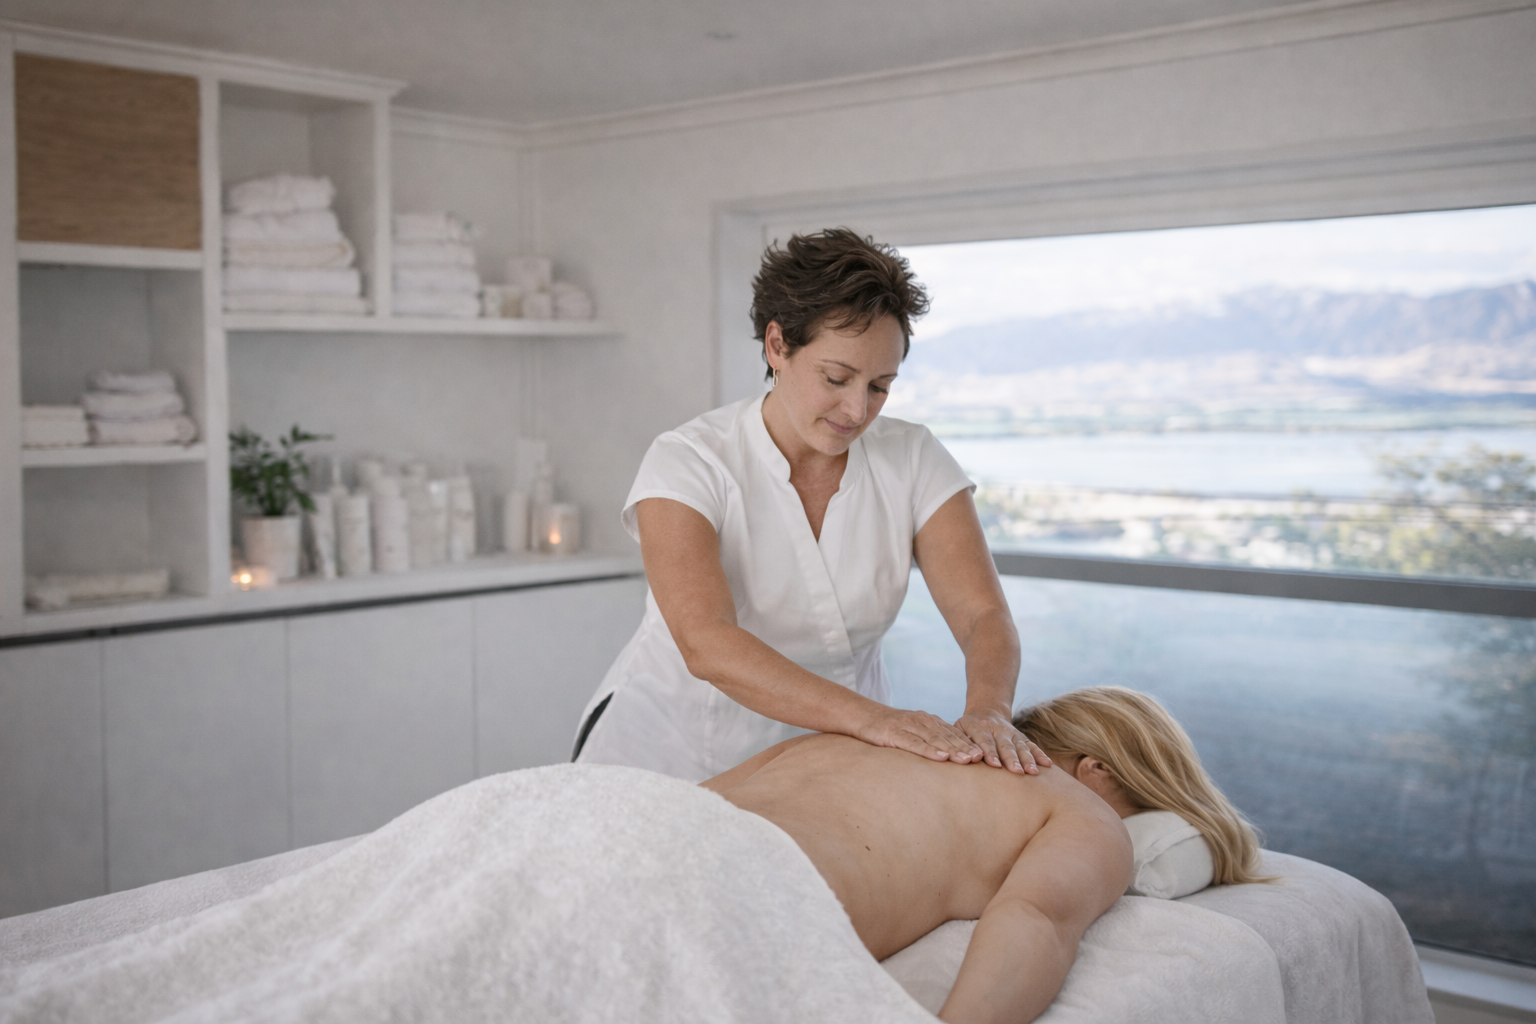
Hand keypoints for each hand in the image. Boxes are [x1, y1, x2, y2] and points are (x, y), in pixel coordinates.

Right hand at [858, 707, 985, 764]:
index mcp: (927, 721)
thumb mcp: (911, 731)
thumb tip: (946, 757)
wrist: (861, 715)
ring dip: (953, 750)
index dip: (968, 743)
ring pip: (935, 739)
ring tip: (968, 760)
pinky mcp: (894, 734)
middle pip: (947, 736)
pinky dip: (929, 751)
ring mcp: (908, 726)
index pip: (952, 733)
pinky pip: (914, 743)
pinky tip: (941, 757)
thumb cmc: (887, 728)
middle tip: (981, 759)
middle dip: (966, 747)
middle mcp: (921, 721)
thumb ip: (927, 739)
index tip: (984, 755)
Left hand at [954, 711, 1052, 774]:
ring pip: (1021, 746)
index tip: (995, 765)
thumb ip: (961, 743)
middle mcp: (998, 730)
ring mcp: (1011, 733)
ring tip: (1033, 773)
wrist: (986, 712)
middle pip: (1005, 745)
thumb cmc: (966, 729)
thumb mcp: (958, 730)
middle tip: (1016, 772)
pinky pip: (1031, 746)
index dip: (990, 753)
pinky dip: (1040, 754)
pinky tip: (1047, 765)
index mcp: (979, 728)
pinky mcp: (1021, 737)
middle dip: (1012, 759)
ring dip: (1028, 759)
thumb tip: (965, 758)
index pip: (985, 741)